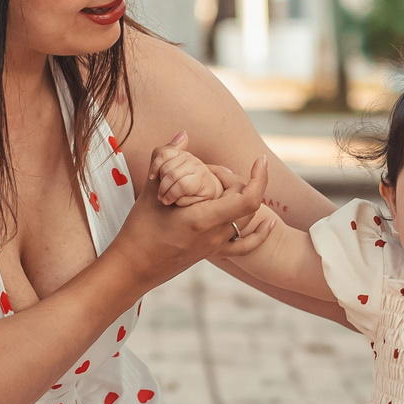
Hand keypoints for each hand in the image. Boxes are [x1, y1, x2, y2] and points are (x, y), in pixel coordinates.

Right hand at [113, 154, 270, 284]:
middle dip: (236, 180)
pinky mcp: (213, 253)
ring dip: (243, 197)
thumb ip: (165, 159)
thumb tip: (183, 135)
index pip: (247, 199)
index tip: (260, 161)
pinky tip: (271, 222)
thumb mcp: (150, 192)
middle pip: (247, 203)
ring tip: (221, 183)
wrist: (132, 268)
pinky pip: (245, 246)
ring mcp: (216, 246)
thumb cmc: (138, 230)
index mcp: (203, 219)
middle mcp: (215, 235)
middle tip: (210, 170)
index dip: (260, 178)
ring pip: (246, 219)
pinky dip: (260, 233)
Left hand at [149, 133, 224, 207]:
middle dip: (161, 186)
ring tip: (166, 200)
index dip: (154, 167)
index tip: (151, 178)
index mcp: (181, 154)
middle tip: (160, 195)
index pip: (163, 154)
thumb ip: (165, 153)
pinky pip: (183, 186)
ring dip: (167, 193)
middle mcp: (192, 159)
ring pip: (175, 177)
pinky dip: (176, 197)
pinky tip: (177, 202)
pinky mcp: (205, 182)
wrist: (198, 203)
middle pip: (167, 169)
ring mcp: (199, 169)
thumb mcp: (167, 170)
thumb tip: (184, 133)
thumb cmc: (178, 188)